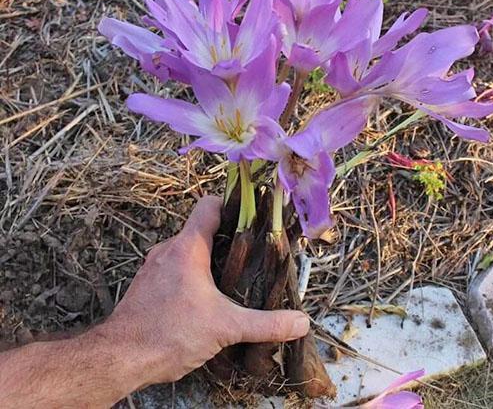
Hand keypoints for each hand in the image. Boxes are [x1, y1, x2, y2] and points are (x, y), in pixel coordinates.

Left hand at [102, 196, 309, 384]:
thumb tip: (300, 322)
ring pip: (187, 251)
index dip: (233, 205)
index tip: (254, 216)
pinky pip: (174, 269)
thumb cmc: (169, 334)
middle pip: (202, 230)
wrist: (120, 359)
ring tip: (233, 278)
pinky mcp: (147, 286)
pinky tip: (206, 299)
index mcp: (187, 248)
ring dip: (209, 260)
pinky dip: (192, 276)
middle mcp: (168, 251)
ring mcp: (154, 268)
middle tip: (253, 255)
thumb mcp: (226, 327)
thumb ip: (266, 324)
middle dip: (228, 240)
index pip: (209, 206)